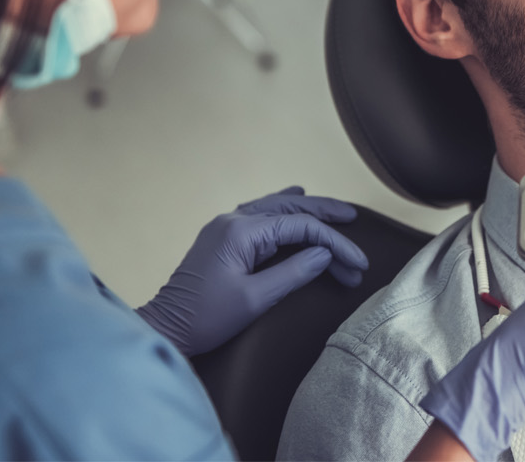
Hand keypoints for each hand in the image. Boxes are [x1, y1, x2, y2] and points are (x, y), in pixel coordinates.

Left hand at [136, 186, 368, 356]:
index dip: (334, 243)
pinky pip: (260, 214)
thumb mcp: (256, 299)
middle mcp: (233, 220)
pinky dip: (283, 210)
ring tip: (335, 210)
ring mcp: (225, 226)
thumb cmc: (208, 318)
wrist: (167, 328)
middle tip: (355, 218)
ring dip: (306, 210)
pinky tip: (294, 197)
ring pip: (275, 207)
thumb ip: (294, 272)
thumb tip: (324, 254)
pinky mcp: (222, 238)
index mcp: (241, 232)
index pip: (300, 227)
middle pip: (289, 208)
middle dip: (325, 215)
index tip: (357, 264)